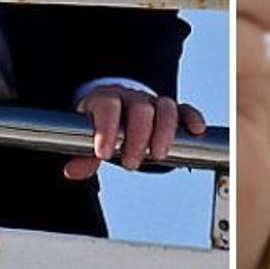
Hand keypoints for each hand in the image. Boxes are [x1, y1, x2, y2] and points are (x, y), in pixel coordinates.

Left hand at [65, 86, 206, 178]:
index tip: (104, 154)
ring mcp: (154, 102)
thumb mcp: (90, 138)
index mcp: (107, 99)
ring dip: (164, 131)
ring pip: (165, 107)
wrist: (121, 107)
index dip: (106, 129)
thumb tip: (73, 171)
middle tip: (130, 164)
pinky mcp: (173, 110)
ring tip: (159, 155)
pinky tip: (196, 131)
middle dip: (137, 137)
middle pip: (140, 108)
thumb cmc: (104, 126)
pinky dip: (192, 118)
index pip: (108, 107)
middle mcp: (132, 97)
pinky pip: (186, 109)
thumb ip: (83, 156)